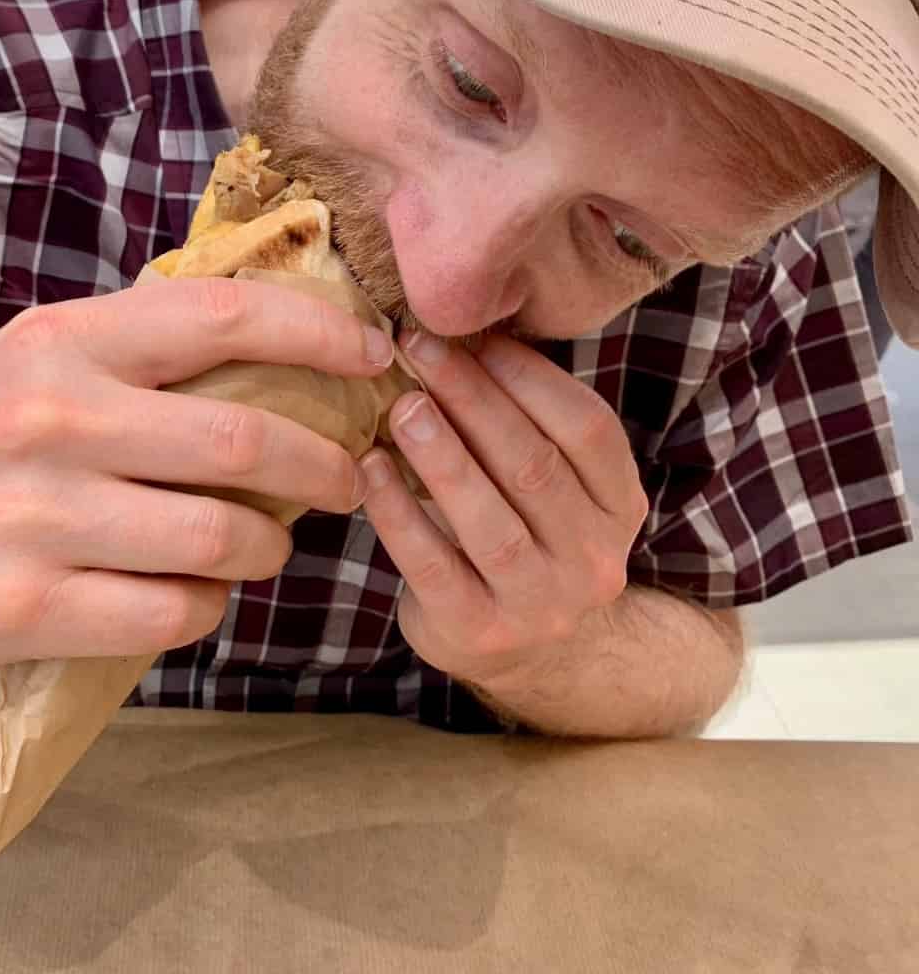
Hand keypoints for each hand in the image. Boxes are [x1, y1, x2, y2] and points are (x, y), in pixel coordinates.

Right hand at [0, 280, 389, 668]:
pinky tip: (199, 594)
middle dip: (327, 464)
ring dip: (272, 546)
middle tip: (351, 477)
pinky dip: (210, 607)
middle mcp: (55, 417)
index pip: (227, 317)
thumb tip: (285, 345)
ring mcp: (37, 516)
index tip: (376, 354)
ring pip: (219, 537)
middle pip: (245, 440)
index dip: (322, 333)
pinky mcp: (21, 607)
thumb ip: (142, 348)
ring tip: (271, 542)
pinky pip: (170, 614)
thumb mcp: (39, 356)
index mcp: (68, 340)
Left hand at [360, 330, 647, 692]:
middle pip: (532, 466)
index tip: (472, 335)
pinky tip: (370, 467)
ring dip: (441, 453)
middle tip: (421, 350)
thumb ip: (526, 421)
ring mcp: (540, 603)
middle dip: (473, 399)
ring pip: (489, 519)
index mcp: (618, 506)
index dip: (529, 376)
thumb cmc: (529, 534)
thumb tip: (459, 332)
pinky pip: (434, 562)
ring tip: (401, 404)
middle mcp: (592, 558)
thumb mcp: (555, 484)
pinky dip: (398, 510)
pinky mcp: (479, 631)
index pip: (587, 429)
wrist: (537, 657)